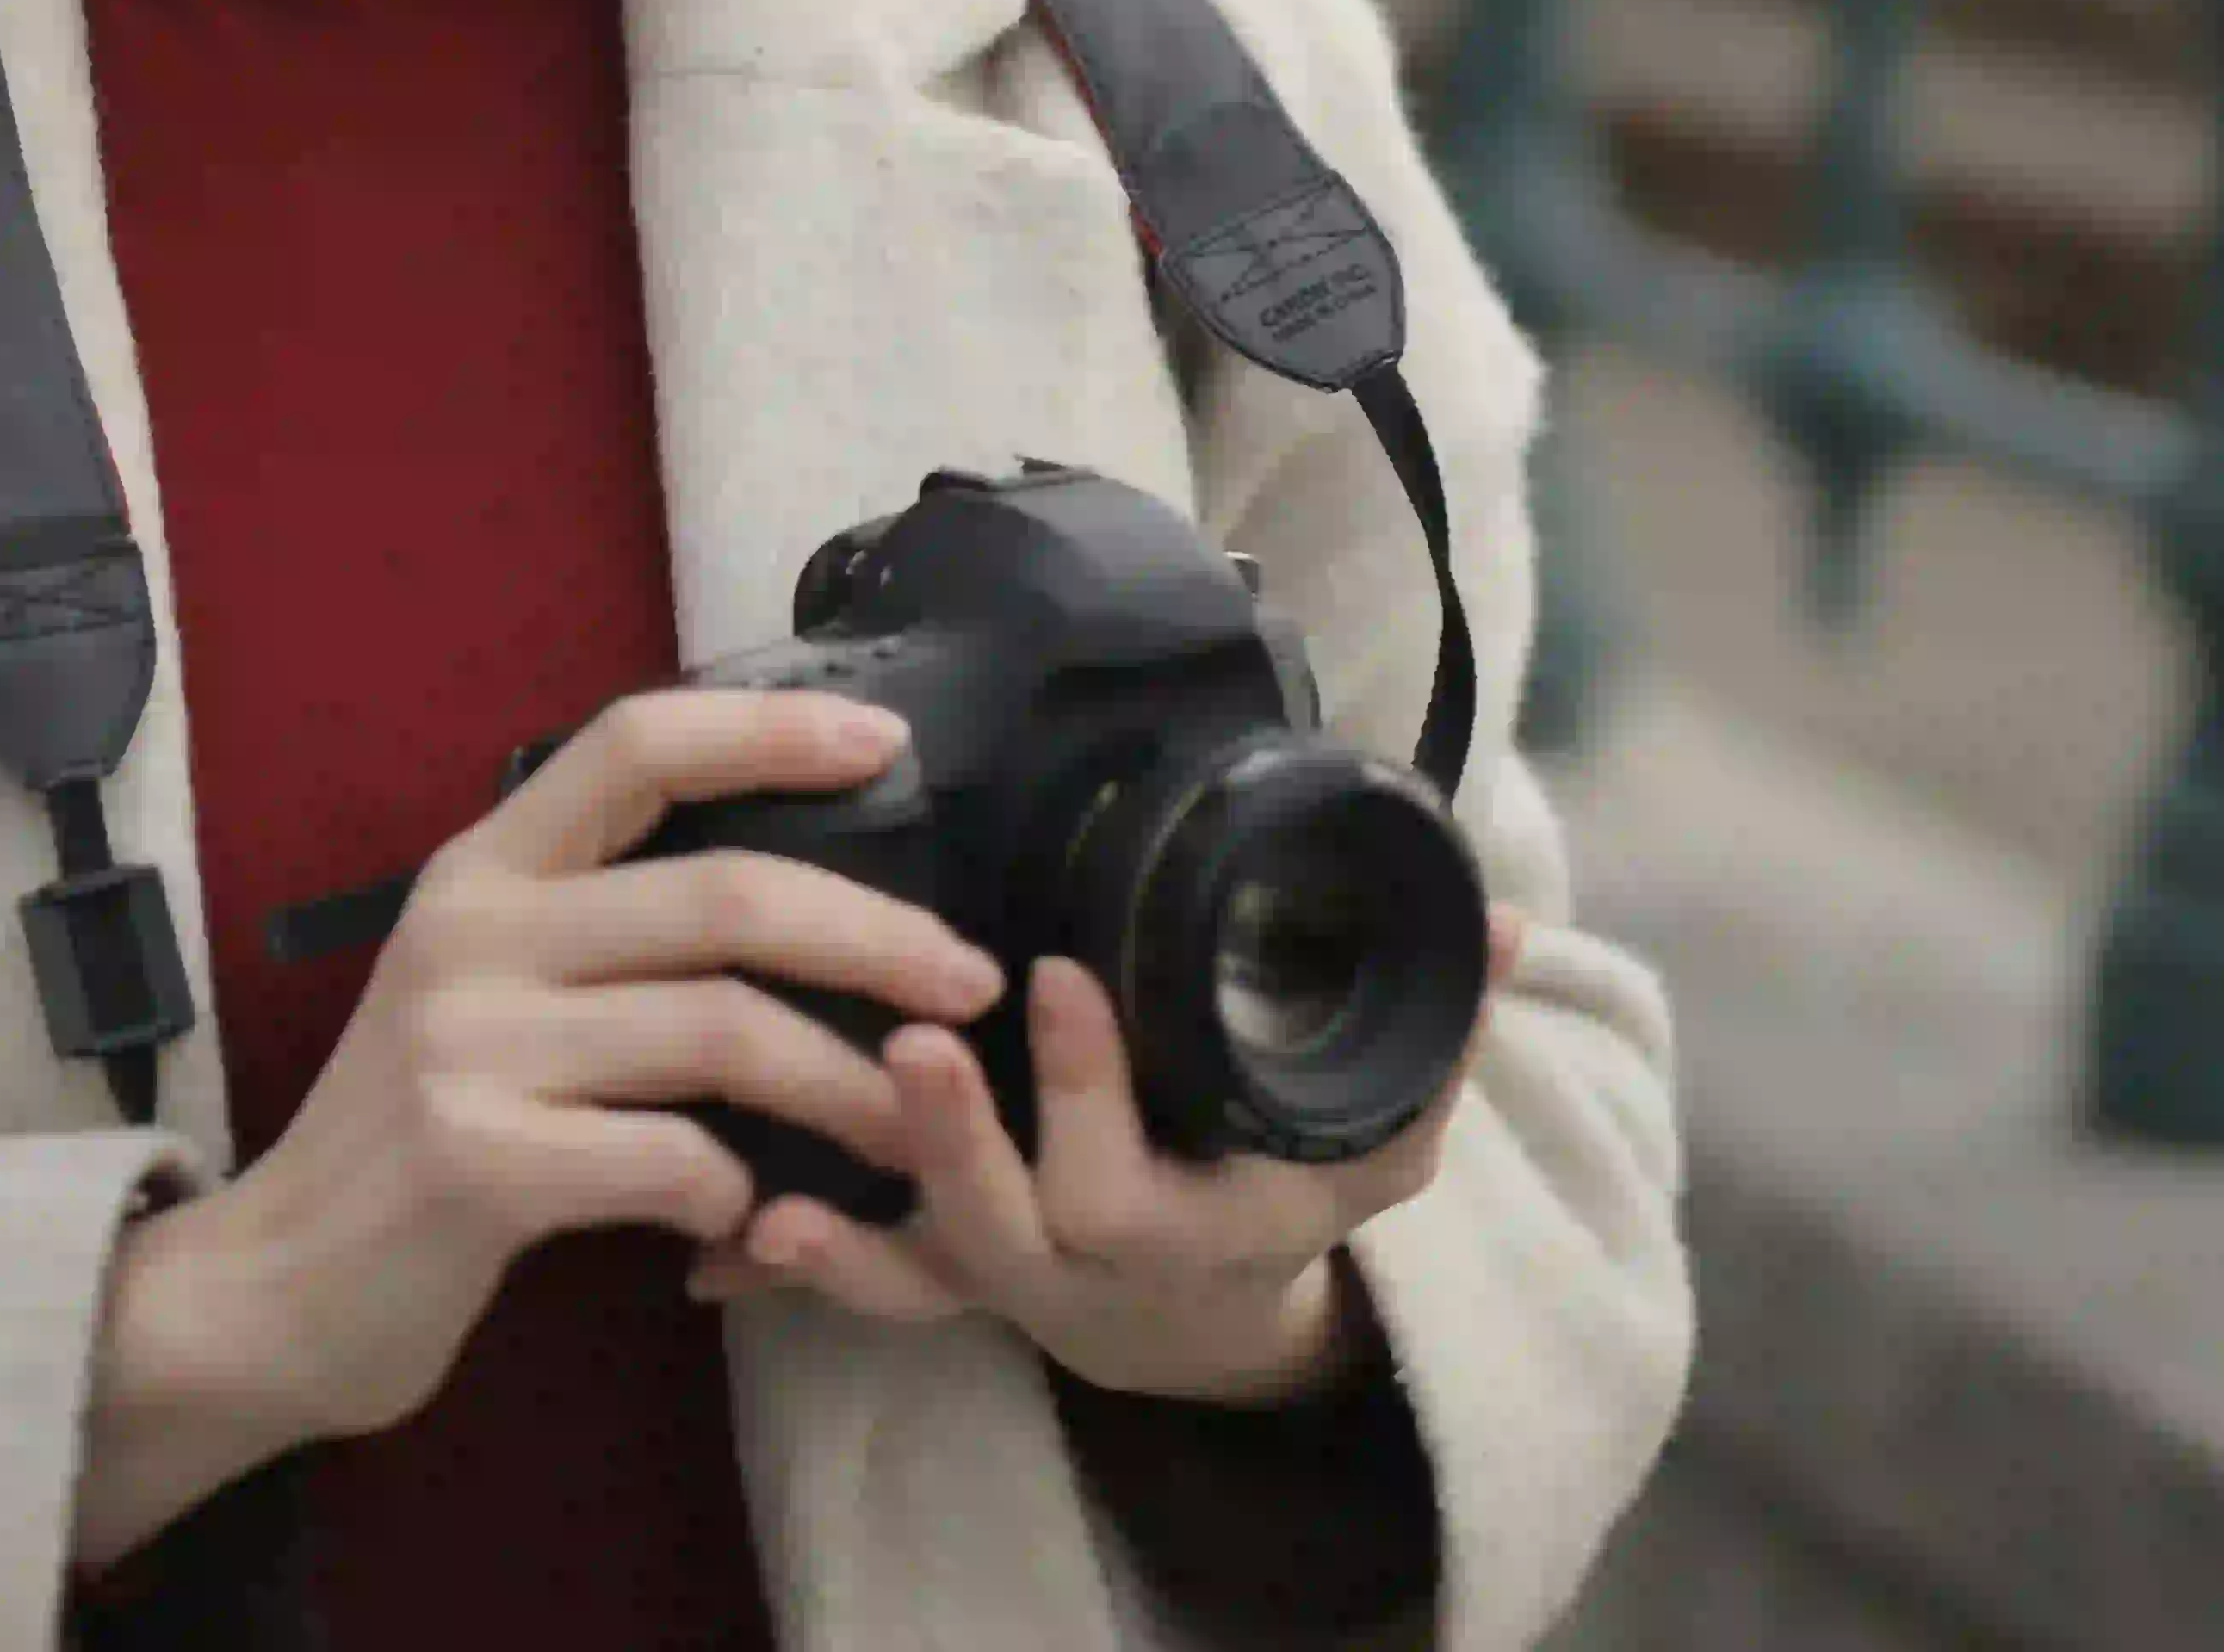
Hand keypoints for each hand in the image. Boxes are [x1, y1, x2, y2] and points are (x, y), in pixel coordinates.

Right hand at [171, 690, 1014, 1453]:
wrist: (277, 1289)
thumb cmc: (421, 1136)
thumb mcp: (487, 991)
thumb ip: (600, 931)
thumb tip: (797, 897)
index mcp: (480, 869)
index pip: (634, 744)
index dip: (767, 730)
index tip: (886, 738)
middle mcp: (471, 933)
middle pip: (722, 896)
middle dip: (873, 937)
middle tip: (968, 985)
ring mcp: (467, 1045)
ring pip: (721, 1029)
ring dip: (847, 1087)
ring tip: (915, 1132)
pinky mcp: (478, 1163)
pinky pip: (673, 1157)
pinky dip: (740, 1192)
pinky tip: (749, 1223)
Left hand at [686, 900, 1526, 1403]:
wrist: (1214, 1310)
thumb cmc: (1286, 1181)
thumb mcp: (1377, 1122)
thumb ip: (1433, 1020)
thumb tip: (1498, 914)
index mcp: (1208, 1225)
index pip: (1146, 1176)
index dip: (1097, 1087)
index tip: (1059, 974)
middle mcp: (1099, 1272)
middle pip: (1019, 1231)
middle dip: (962, 1142)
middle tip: (910, 1039)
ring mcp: (1015, 1282)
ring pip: (927, 1273)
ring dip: (854, 1229)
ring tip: (776, 1172)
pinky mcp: (949, 1277)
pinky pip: (867, 1290)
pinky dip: (798, 1269)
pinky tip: (724, 1236)